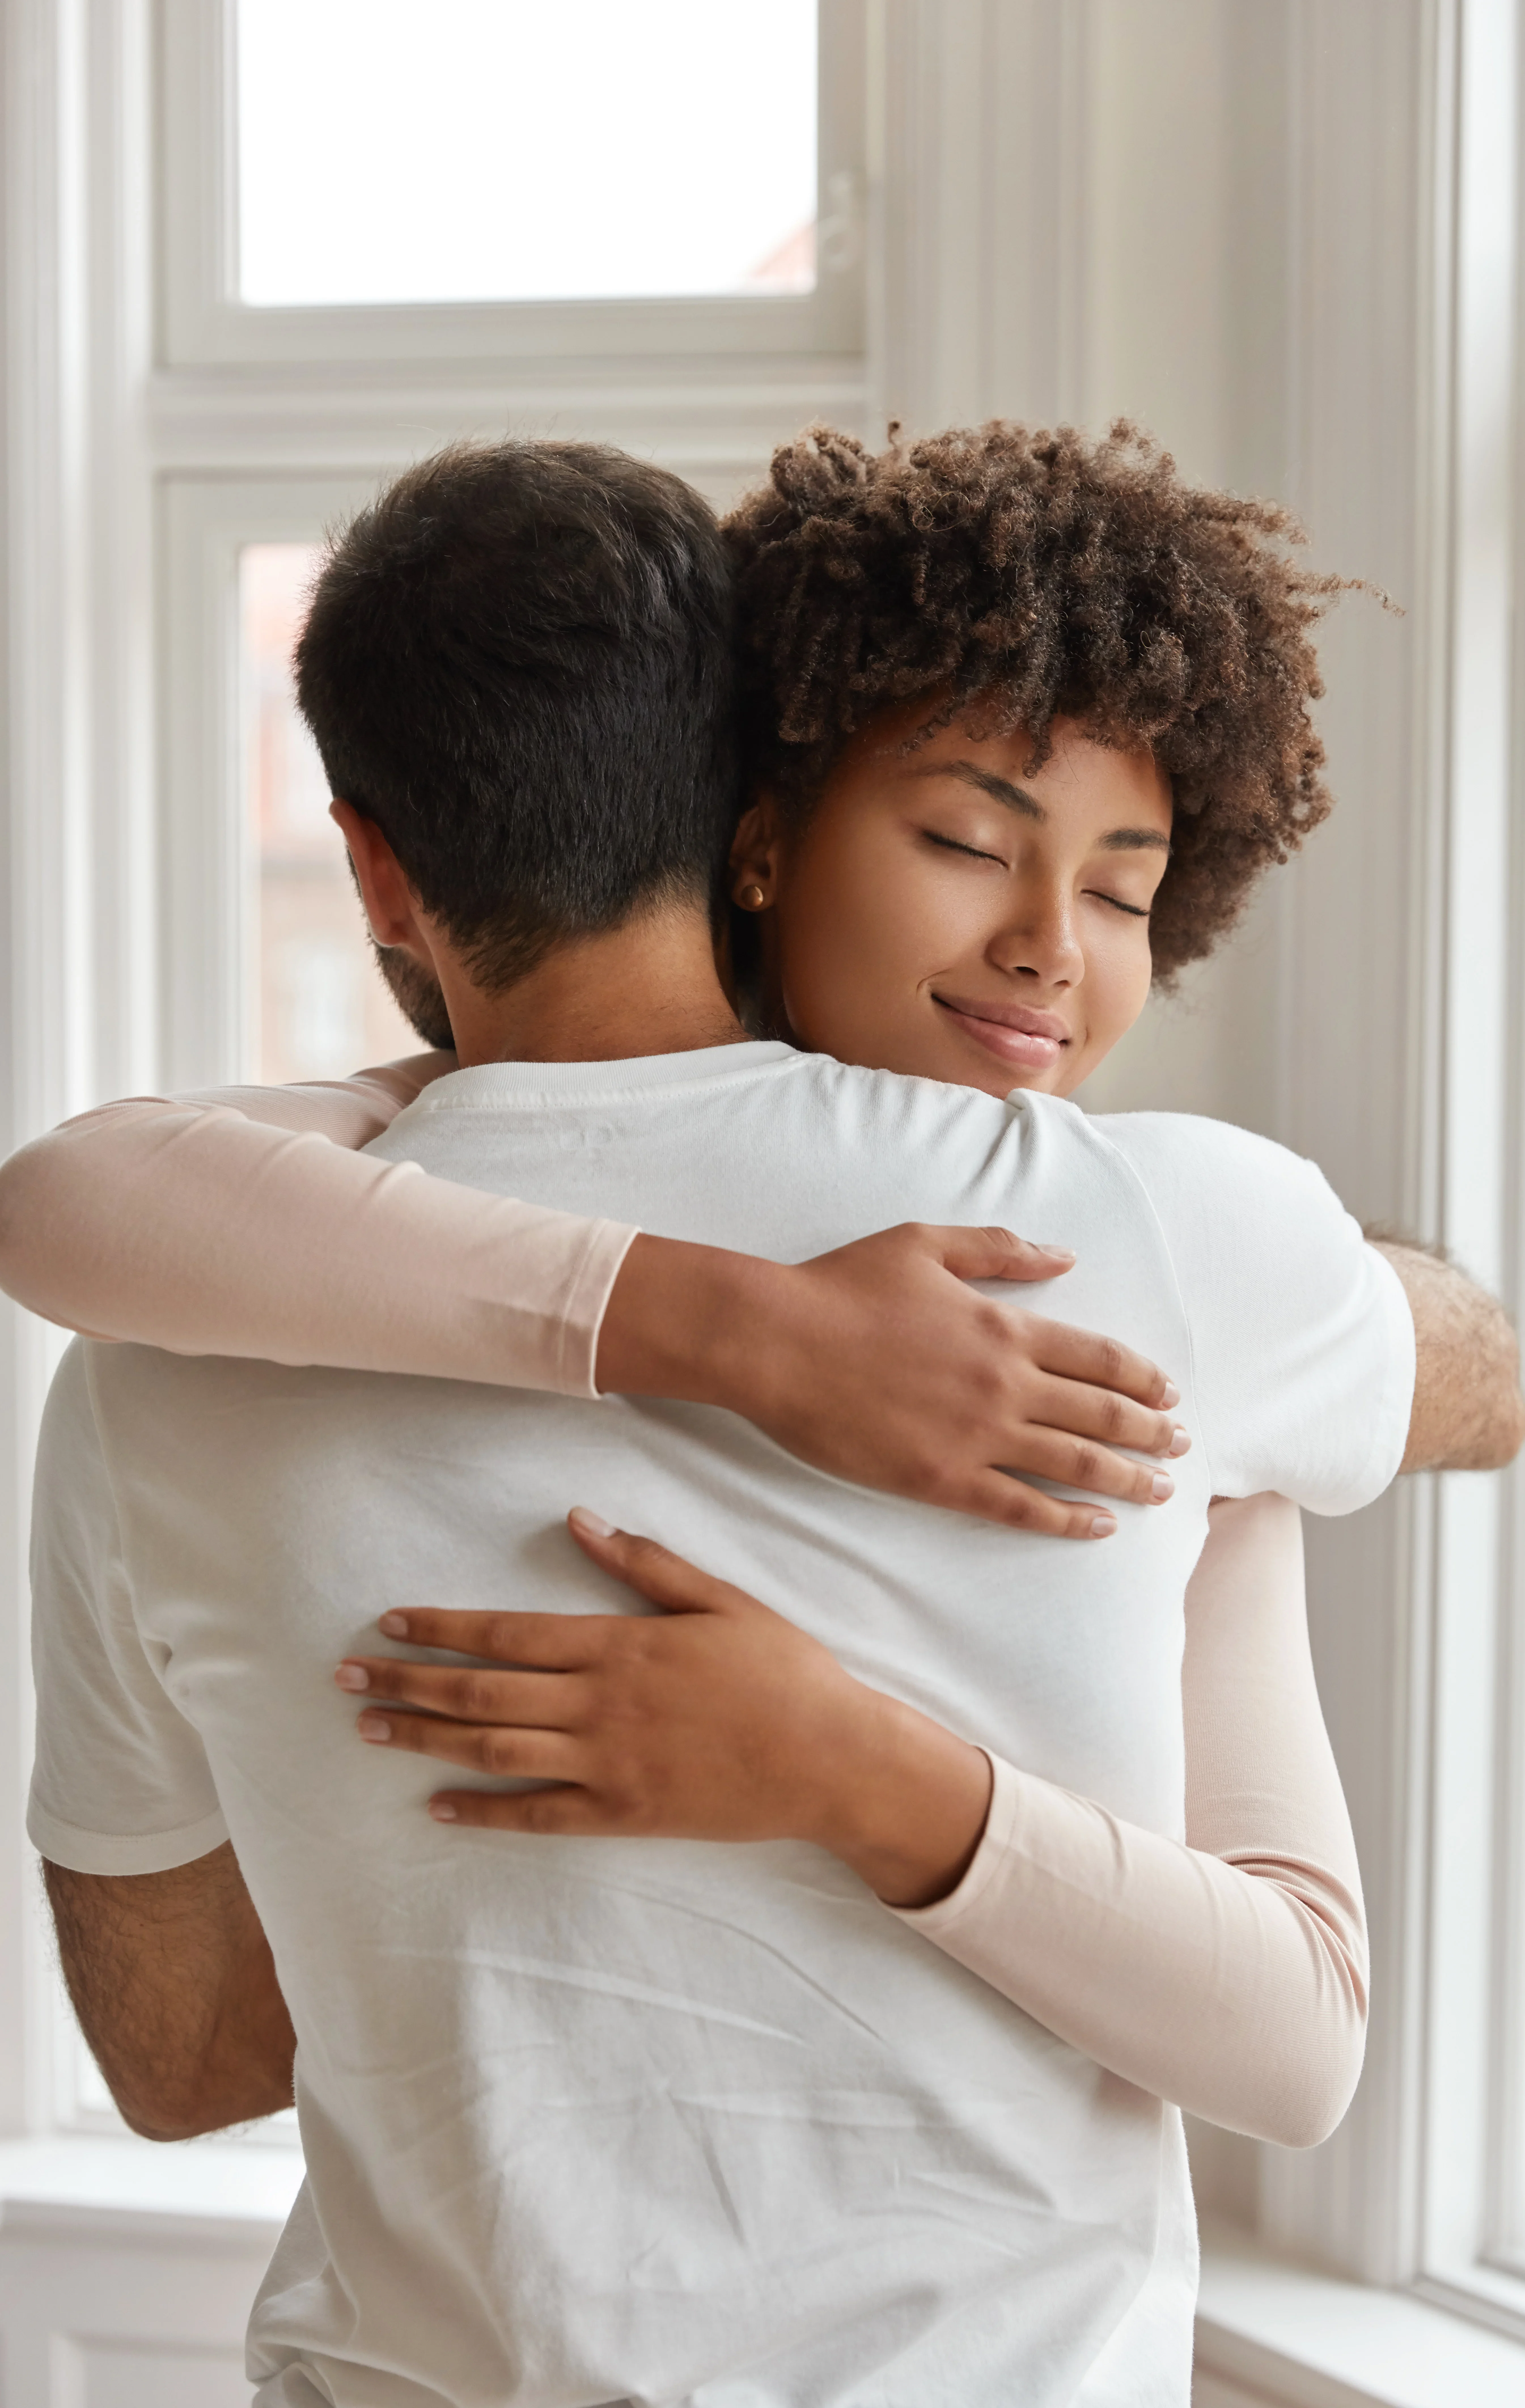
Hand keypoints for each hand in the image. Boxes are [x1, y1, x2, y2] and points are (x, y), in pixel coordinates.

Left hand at [335, 1510, 993, 1907]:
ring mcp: (608, 1763)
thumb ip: (646, 1563)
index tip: (388, 1623)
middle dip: (406, 1681)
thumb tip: (582, 1519)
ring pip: (494, 1749)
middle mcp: (600, 1704)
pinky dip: (481, 1812)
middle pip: (481, 1691)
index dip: (442, 1627)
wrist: (831, 1757)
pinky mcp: (623, 1813)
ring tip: (369, 1730)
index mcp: (620, 1646)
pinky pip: (537, 1815)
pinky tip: (436, 1807)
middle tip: (344, 1678)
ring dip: (424, 1739)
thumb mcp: (720, 1600)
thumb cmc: (783, 1671)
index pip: (507, 1633)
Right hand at [594, 1223, 1188, 1538]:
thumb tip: (1064, 1257)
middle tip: (1182, 1445)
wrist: (777, 1340)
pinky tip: (1099, 1525)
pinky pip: (1020, 1507)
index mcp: (1005, 1328)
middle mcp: (1004, 1385)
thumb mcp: (927, 1243)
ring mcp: (975, 1437)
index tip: (1169, 1393)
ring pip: (1073, 1464)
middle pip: (1100, 1414)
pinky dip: (1067, 1518)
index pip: (1099, 1357)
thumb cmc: (845, 1285)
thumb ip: (1002, 1249)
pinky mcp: (940, 1479)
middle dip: (1151, 1431)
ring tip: (1161, 1489)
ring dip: (1126, 1477)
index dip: (1142, 1377)